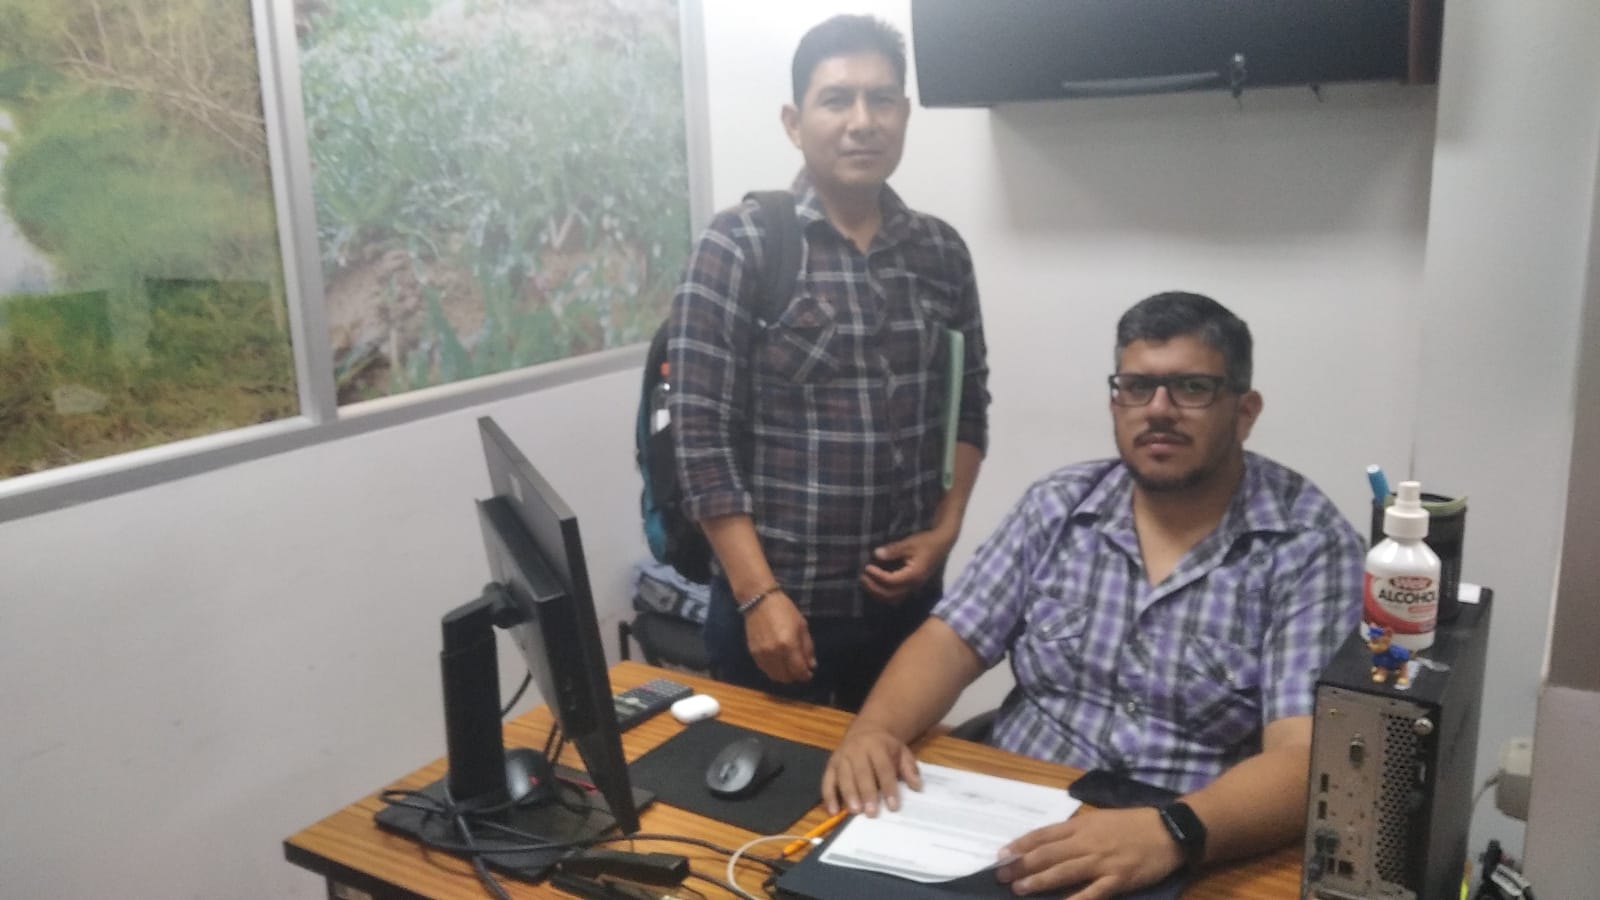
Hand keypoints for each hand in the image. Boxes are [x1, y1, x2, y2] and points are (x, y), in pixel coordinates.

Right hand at [743, 591, 815, 682]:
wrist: (759, 601)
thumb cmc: (784, 610)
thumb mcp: (802, 626)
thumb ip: (807, 648)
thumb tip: (811, 666)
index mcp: (788, 645)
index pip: (798, 671)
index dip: (805, 675)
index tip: (809, 673)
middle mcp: (774, 653)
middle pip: (786, 677)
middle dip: (795, 676)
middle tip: (799, 670)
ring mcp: (761, 655)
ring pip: (774, 676)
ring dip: (784, 675)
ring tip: (789, 668)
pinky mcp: (753, 653)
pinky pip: (765, 669)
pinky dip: (773, 670)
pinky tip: (778, 663)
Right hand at [821, 721, 922, 815]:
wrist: (866, 730)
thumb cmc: (886, 747)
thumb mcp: (902, 752)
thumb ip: (909, 768)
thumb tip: (917, 786)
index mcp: (877, 746)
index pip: (883, 768)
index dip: (888, 787)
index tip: (893, 806)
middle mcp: (857, 750)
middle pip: (862, 773)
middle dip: (867, 793)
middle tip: (871, 812)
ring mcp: (842, 757)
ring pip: (843, 776)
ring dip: (848, 795)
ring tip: (855, 811)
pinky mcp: (831, 764)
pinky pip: (827, 780)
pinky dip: (828, 796)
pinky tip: (833, 810)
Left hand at [859, 527, 955, 602]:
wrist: (941, 544)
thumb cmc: (926, 542)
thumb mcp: (909, 543)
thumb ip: (893, 550)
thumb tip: (876, 554)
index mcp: (914, 575)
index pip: (891, 581)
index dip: (877, 576)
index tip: (867, 567)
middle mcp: (914, 585)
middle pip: (890, 595)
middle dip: (874, 588)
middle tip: (862, 577)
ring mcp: (914, 587)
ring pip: (893, 599)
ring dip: (878, 593)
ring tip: (866, 583)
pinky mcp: (912, 586)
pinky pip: (897, 596)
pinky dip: (885, 593)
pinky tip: (876, 585)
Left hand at [994, 807, 1183, 898]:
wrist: (1168, 831)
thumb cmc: (1132, 824)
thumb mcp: (1099, 820)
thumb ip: (1075, 831)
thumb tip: (1048, 842)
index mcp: (1081, 825)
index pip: (1043, 835)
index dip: (1020, 845)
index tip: (1001, 855)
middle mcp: (1087, 842)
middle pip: (1047, 854)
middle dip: (1021, 865)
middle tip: (1001, 876)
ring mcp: (1102, 862)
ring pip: (1063, 871)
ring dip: (1039, 881)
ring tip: (1019, 889)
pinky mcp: (1118, 879)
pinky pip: (1093, 892)